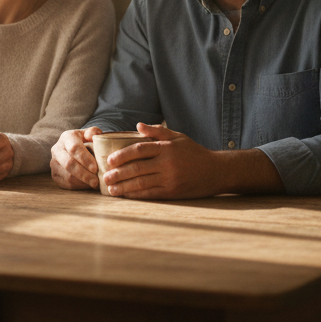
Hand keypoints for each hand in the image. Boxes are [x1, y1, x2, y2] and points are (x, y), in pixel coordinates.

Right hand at [51, 127, 102, 189]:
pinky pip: (65, 184)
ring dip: (82, 182)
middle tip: (96, 181)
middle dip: (84, 174)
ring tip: (94, 183)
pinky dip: (78, 186)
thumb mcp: (90, 134)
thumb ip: (94, 132)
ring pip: (67, 176)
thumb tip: (92, 136)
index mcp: (66, 137)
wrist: (75, 149)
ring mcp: (54, 163)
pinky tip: (87, 185)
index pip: (74, 148)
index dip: (85, 159)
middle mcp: (57, 149)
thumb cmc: (86, 141)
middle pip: (68, 164)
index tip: (95, 168)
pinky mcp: (54, 174)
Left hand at [101, 123, 226, 199]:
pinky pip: (150, 194)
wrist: (216, 171)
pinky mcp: (173, 192)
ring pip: (141, 183)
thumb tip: (138, 125)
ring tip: (111, 189)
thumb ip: (157, 132)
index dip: (122, 155)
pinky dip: (136, 195)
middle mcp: (167, 163)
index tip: (109, 160)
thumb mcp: (178, 137)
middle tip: (104, 177)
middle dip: (118, 173)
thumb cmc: (194, 153)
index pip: (139, 149)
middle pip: (136, 168)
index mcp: (166, 148)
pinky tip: (126, 195)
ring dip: (123, 186)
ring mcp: (170, 179)